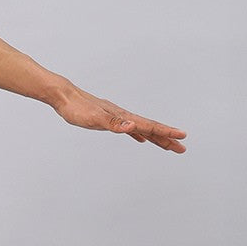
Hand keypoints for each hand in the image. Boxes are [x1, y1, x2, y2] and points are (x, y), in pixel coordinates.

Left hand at [52, 82, 186, 152]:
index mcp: (123, 117)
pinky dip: (138, 134)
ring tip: (168, 145)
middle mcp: (123, 116)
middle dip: (167, 139)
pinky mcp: (109, 120)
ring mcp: (117, 118)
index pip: (149, 126)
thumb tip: (133, 127)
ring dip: (156, 138)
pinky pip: (130, 129)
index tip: (182, 138)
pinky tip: (141, 139)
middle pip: (150, 129)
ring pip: (142, 129)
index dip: (166, 133)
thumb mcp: (94, 118)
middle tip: (182, 148)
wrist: (64, 97)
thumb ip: (114, 123)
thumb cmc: (77, 108)